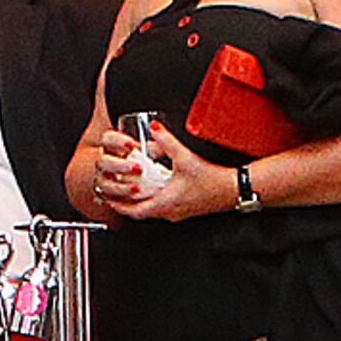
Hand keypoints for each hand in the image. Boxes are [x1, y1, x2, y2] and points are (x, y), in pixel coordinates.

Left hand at [102, 117, 223, 221]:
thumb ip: (167, 142)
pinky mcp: (185, 210)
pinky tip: (153, 190)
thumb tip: (154, 128)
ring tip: (129, 191)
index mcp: (165, 203)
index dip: (118, 205)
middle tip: (113, 194)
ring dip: (138, 203)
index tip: (107, 197)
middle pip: (139, 213)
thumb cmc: (213, 181)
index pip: (134, 211)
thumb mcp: (185, 158)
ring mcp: (178, 213)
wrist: (232, 190)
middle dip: (124, 204)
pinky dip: (152, 201)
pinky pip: (162, 208)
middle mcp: (170, 212)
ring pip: (151, 211)